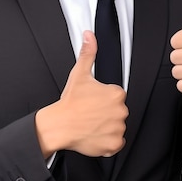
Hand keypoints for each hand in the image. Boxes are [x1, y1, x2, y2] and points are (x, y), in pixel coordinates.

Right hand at [35, 31, 127, 157]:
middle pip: (117, 111)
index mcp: (117, 93)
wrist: (60, 125)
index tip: (92, 102)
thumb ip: (88, 53)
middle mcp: (121, 111)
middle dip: (106, 113)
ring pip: (117, 127)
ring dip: (107, 127)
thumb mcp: (79, 74)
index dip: (102, 99)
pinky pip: (116, 143)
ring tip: (91, 124)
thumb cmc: (70, 102)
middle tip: (90, 113)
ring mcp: (118, 129)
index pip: (115, 96)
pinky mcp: (114, 144)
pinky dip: (107, 141)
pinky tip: (95, 134)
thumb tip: (89, 36)